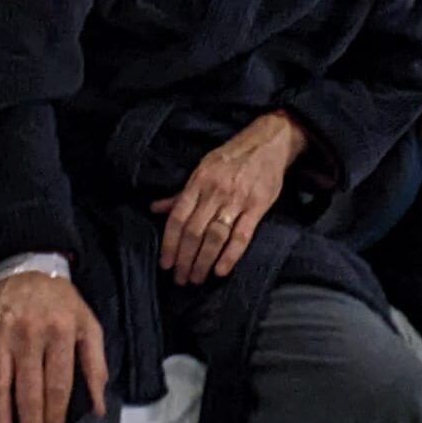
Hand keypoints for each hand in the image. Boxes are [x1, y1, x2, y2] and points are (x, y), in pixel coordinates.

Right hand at [0, 272, 107, 422]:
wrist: (26, 265)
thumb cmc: (60, 302)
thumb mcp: (88, 324)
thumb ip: (95, 364)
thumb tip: (99, 408)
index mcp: (60, 332)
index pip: (57, 384)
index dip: (55, 415)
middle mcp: (28, 334)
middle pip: (28, 392)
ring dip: (0, 422)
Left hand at [150, 113, 307, 285]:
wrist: (267, 143)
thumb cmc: (231, 157)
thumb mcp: (202, 168)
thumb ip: (181, 194)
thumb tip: (154, 208)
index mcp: (198, 181)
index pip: (178, 218)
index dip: (169, 243)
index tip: (165, 264)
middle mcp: (214, 192)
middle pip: (194, 231)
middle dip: (185, 259)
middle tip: (180, 279)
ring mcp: (236, 199)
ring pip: (215, 236)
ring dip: (203, 261)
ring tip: (197, 278)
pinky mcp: (257, 206)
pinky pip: (241, 235)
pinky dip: (230, 255)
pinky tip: (220, 270)